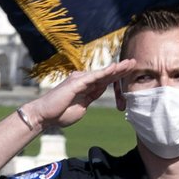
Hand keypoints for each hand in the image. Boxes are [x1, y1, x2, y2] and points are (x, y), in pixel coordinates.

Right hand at [28, 57, 153, 132]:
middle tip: (134, 62)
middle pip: (105, 74)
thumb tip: (98, 92)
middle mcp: (82, 80)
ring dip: (116, 68)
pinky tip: (115, 68)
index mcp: (85, 87)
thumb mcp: (82, 107)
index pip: (104, 80)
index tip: (129, 72)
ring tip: (130, 63)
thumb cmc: (59, 114)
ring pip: (102, 73)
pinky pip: (94, 77)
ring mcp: (79, 80)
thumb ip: (90, 98)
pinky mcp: (76, 83)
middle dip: (120, 69)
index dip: (117, 76)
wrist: (44, 116)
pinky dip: (105, 72)